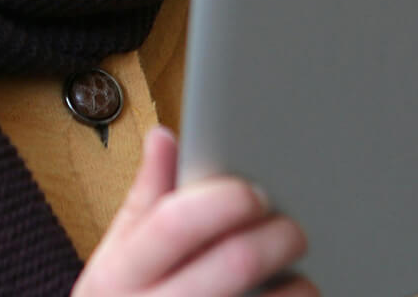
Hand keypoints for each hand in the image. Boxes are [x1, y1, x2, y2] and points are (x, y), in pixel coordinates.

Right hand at [75, 126, 315, 296]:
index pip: (175, 223)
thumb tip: (165, 137)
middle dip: (278, 236)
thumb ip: (145, 199)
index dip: (223, 200)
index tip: (253, 192)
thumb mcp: (116, 258)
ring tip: (300, 281)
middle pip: (236, 263)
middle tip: (292, 230)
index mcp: (121, 274)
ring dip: (298, 290)